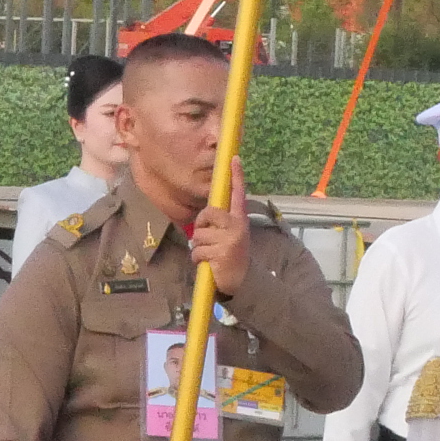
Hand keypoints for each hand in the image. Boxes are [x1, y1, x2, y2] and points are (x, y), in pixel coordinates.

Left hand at [188, 164, 252, 297]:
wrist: (242, 281)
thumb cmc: (231, 255)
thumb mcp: (231, 235)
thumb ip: (221, 223)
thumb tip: (205, 215)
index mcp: (239, 219)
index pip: (238, 194)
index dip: (236, 176)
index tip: (234, 158)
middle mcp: (237, 226)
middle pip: (208, 213)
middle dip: (201, 225)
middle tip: (207, 237)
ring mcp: (229, 240)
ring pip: (199, 235)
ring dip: (199, 248)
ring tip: (210, 255)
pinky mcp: (221, 253)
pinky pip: (197, 251)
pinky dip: (197, 259)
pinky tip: (208, 264)